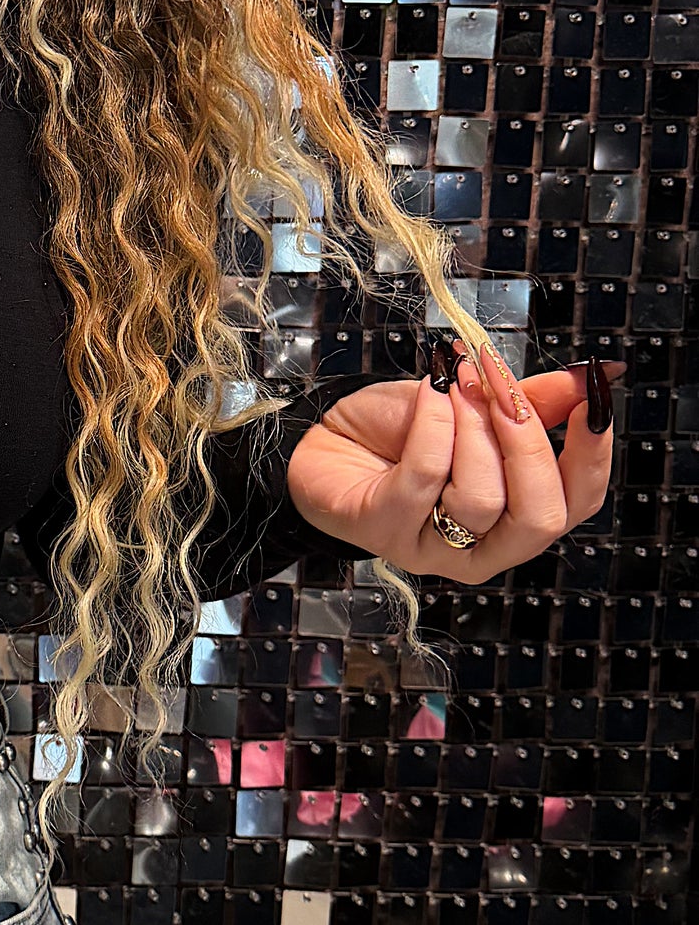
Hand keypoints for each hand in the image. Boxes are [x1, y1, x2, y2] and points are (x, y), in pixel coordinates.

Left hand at [282, 345, 625, 582]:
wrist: (323, 437)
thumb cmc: (402, 430)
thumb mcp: (474, 407)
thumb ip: (533, 400)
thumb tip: (600, 375)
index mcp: (516, 519)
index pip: (577, 504)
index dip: (593, 457)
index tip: (593, 402)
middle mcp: (481, 548)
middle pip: (538, 517)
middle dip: (529, 444)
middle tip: (503, 387)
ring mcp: (431, 549)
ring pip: (481, 499)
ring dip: (473, 429)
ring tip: (456, 382)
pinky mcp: (383, 531)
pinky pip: (425, 479)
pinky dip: (434, 426)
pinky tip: (429, 389)